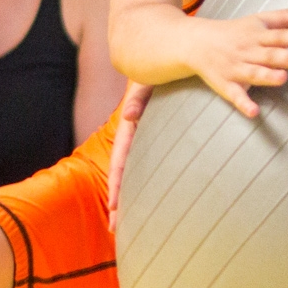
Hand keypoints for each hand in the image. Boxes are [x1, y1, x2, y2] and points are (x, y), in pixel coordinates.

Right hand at [106, 81, 153, 233]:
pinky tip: (153, 198)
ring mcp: (151, 136)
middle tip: (115, 228)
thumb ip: (140, 98)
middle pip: (125, 173)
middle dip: (119, 201)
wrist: (175, 59)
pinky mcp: (163, 134)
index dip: (116, 184)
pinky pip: (155, 161)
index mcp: (132, 125)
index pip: (121, 159)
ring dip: (133, 196)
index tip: (113, 206)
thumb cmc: (160, 70)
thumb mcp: (147, 83)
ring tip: (127, 222)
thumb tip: (129, 116)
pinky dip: (150, 181)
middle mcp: (139, 135)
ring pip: (139, 171)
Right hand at [188, 9, 287, 118]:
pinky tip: (254, 111)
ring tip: (282, 78)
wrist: (196, 42)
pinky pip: (236, 96)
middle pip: (269, 55)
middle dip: (286, 58)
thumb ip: (283, 18)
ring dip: (268, 77)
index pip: (278, 36)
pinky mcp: (226, 85)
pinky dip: (244, 104)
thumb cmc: (233, 33)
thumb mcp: (257, 20)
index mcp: (257, 35)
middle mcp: (247, 52)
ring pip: (254, 73)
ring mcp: (236, 69)